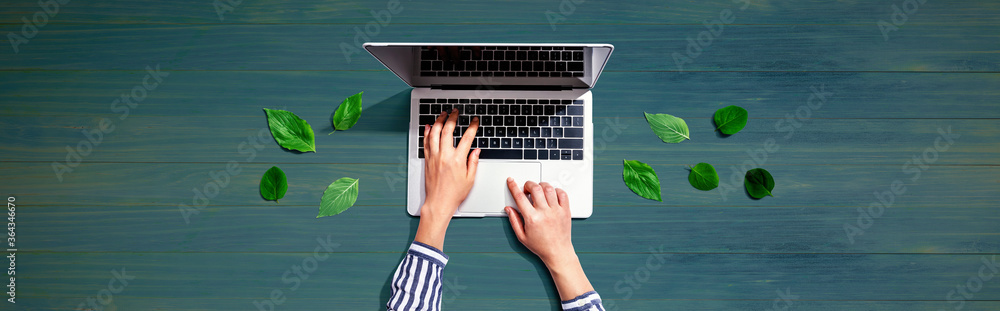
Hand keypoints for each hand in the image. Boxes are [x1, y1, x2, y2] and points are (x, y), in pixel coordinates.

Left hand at [414, 108, 479, 249]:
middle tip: (456, 112)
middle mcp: (445, 156)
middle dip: (453, 118)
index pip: (467, 138)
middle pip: (448, 131)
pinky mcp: (427, 160)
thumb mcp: (470, 179)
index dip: (472, 127)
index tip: (474, 121)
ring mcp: (434, 157)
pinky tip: (430, 126)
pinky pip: (426, 142)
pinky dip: (427, 133)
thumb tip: (476, 151)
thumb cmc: (454, 194)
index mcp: (457, 160)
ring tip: (443, 114)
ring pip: (435, 134)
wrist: (438, 202)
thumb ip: (473, 162)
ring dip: (439, 121)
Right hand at [504, 178, 593, 299]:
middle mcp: (545, 212)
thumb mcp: (522, 236)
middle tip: (527, 189)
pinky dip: (556, 190)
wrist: (558, 252)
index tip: (511, 181)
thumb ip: (514, 220)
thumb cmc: (541, 246)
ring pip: (549, 188)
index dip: (513, 186)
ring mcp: (556, 211)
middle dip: (528, 184)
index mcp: (532, 218)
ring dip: (541, 185)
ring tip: (539, 191)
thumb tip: (509, 209)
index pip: (520, 197)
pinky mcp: (565, 210)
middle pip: (535, 188)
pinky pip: (562, 193)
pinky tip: (551, 195)